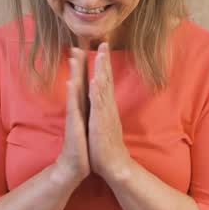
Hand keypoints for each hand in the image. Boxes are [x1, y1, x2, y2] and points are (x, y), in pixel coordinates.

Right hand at [54, 47, 89, 186]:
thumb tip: (86, 105)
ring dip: (75, 75)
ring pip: (75, 92)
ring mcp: (74, 117)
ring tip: (74, 59)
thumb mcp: (85, 127)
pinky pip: (74, 107)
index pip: (83, 85)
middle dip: (77, 66)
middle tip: (75, 47)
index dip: (83, 69)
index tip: (83, 52)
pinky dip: (74, 95)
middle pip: (77, 84)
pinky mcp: (74, 125)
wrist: (74, 167)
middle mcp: (77, 110)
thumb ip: (84, 114)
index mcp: (82, 109)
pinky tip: (73, 83)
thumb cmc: (81, 147)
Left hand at [88, 42, 132, 182]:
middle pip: (106, 80)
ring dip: (101, 72)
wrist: (115, 167)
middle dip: (104, 61)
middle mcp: (107, 108)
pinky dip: (96, 92)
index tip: (101, 49)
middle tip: (103, 43)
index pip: (105, 82)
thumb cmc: (106, 147)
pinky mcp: (101, 124)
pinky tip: (94, 81)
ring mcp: (105, 115)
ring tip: (100, 56)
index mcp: (105, 107)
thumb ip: (102, 113)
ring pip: (103, 89)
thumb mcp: (103, 126)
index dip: (103, 65)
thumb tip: (100, 103)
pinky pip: (98, 105)